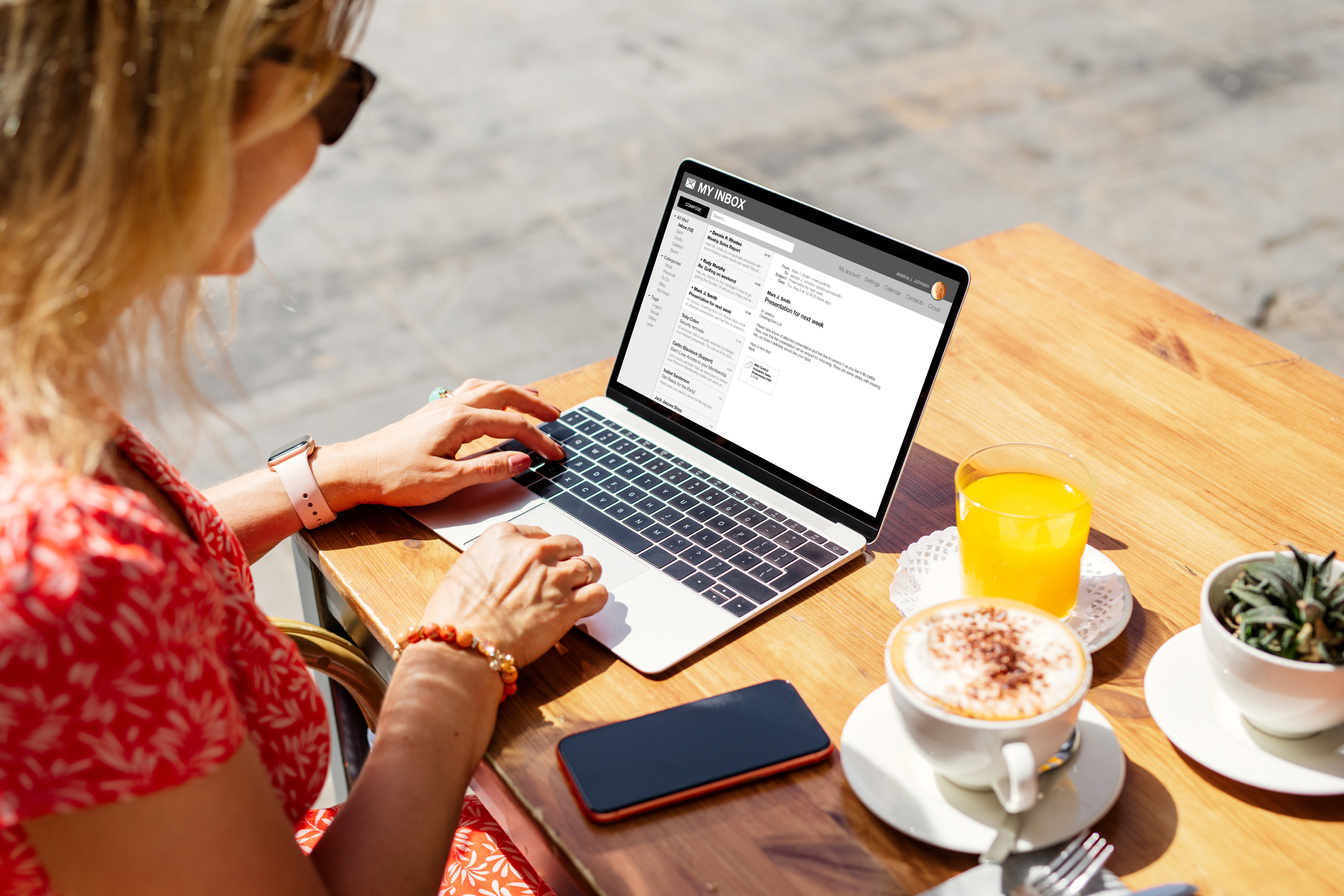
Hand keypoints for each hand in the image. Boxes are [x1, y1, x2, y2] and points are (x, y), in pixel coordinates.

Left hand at [317, 379, 565, 509]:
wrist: (354, 470)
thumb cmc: (395, 478)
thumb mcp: (447, 481)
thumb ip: (488, 469)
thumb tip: (523, 460)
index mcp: (460, 421)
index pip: (513, 425)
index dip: (540, 440)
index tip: (557, 455)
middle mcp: (452, 406)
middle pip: (504, 393)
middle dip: (534, 404)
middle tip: (557, 415)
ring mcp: (440, 406)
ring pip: (486, 388)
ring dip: (514, 393)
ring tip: (534, 400)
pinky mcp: (431, 413)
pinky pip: (470, 392)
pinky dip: (492, 394)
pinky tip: (492, 404)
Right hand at [420, 522, 607, 665]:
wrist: (463, 644)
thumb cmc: (456, 614)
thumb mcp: (465, 569)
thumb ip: (492, 561)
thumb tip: (503, 570)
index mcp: (504, 537)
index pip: (539, 533)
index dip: (543, 550)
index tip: (541, 563)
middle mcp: (534, 552)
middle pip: (569, 545)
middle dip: (568, 559)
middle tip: (561, 576)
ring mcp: (554, 577)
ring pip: (590, 565)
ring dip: (586, 577)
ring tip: (577, 590)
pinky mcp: (568, 606)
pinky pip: (599, 594)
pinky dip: (595, 599)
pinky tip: (585, 607)